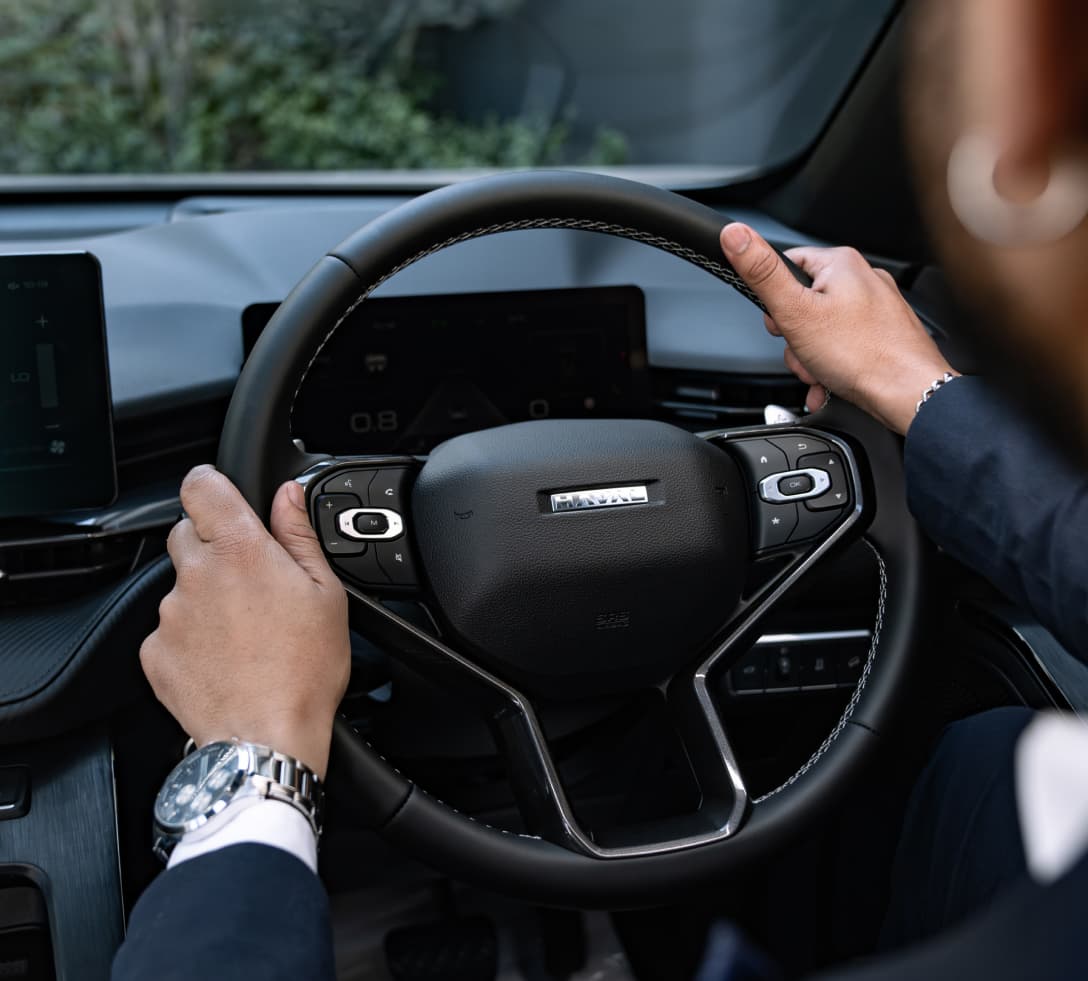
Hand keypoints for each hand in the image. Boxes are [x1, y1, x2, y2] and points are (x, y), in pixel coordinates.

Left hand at [140, 465, 349, 778]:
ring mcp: (170, 615)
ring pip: (181, 586)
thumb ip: (299, 534)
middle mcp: (196, 576)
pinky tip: (226, 658)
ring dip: (205, 597)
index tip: (222, 497)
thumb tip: (288, 495)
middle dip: (213, 547)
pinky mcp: (155, 653)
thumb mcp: (325, 593)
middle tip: (251, 581)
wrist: (268, 738)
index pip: (200, 486)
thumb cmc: (305, 670)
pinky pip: (170, 630)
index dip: (210, 485)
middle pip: (187, 534)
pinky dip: (192, 637)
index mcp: (240, 551)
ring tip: (246, 632)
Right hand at [719, 223, 957, 435]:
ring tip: (821, 371)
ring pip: (820, 330)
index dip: (773, 300)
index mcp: (841, 264)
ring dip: (810, 358)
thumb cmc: (863, 354)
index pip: (786, 266)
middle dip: (794, 338)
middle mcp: (862, 280)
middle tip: (803, 352)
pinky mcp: (882, 335)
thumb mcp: (795, 311)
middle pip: (802, 304)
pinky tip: (830, 382)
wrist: (909, 393)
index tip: (779, 323)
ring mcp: (875, 309)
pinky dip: (830, 367)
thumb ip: (762, 273)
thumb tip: (735, 234)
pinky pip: (842, 348)